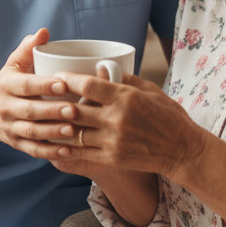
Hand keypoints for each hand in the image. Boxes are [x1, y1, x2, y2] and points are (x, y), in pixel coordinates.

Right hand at [0, 29, 85, 151]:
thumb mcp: (14, 64)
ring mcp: (10, 128)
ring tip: (73, 130)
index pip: (25, 85)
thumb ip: (28, 48)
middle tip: (75, 110)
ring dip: (53, 132)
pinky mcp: (17, 144)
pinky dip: (50, 152)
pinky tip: (67, 150)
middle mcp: (6, 107)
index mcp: (7, 85)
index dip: (43, 85)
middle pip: (30, 111)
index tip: (63, 83)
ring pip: (32, 132)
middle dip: (52, 111)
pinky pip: (33, 150)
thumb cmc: (9, 84)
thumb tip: (44, 31)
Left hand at [38, 70, 198, 180]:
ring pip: (74, 133)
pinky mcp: (111, 158)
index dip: (67, 80)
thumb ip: (125, 79)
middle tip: (43, 96)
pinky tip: (54, 140)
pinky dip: (65, 146)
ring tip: (43, 118)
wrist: (183, 150)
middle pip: (75, 110)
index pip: (88, 86)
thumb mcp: (150, 90)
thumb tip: (104, 68)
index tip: (56, 76)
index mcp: (125, 98)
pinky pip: (81, 152)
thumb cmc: (168, 116)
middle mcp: (116, 119)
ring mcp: (112, 141)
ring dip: (56, 125)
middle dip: (55, 102)